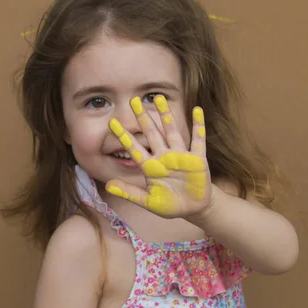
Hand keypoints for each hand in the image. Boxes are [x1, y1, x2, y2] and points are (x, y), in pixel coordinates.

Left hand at [105, 95, 212, 218]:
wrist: (193, 209)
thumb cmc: (169, 204)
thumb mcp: (148, 201)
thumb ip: (129, 193)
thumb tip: (108, 186)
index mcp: (151, 167)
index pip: (134, 148)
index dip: (124, 136)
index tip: (112, 123)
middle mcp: (164, 157)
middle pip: (152, 133)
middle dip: (143, 118)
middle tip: (133, 100)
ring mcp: (181, 156)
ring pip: (171, 131)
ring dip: (166, 115)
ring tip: (158, 98)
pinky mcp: (198, 159)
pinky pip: (198, 140)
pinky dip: (199, 126)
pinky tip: (197, 110)